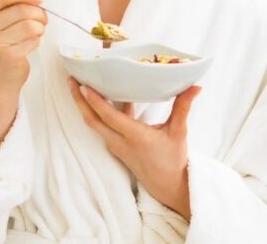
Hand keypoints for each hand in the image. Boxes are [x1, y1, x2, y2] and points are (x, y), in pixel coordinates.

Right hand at [0, 0, 46, 94]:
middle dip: (39, 13)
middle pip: (23, 9)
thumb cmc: (3, 42)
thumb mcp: (2, 17)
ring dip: (40, 27)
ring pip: (31, 24)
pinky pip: (33, 40)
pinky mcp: (6, 56)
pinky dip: (37, 41)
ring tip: (36, 32)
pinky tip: (29, 45)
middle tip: (41, 20)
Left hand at [69, 78, 200, 219]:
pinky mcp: (118, 147)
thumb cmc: (173, 160)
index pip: (109, 116)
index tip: (82, 85)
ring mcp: (117, 146)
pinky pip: (104, 127)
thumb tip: (195, 86)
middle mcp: (120, 142)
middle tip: (71, 80)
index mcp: (134, 137)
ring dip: (86, 106)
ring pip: (96, 124)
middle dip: (79, 100)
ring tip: (80, 85)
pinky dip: (100, 112)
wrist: (168, 185)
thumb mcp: (179, 132)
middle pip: (92, 120)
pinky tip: (107, 95)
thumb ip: (183, 107)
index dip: (94, 100)